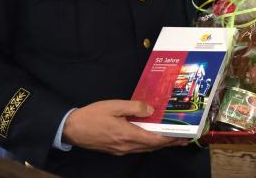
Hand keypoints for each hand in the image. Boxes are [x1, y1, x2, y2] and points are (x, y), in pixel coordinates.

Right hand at [62, 100, 188, 154]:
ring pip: (144, 149)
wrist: (71, 128)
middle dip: (169, 143)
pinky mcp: (115, 150)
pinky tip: (151, 139)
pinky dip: (148, 144)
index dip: (170, 139)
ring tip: (171, 139)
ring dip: (159, 145)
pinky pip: (136, 148)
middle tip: (183, 139)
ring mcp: (121, 150)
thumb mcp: (114, 106)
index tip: (183, 137)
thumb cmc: (92, 116)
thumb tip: (152, 110)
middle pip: (152, 147)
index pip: (154, 141)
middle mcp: (126, 146)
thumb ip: (135, 107)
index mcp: (128, 135)